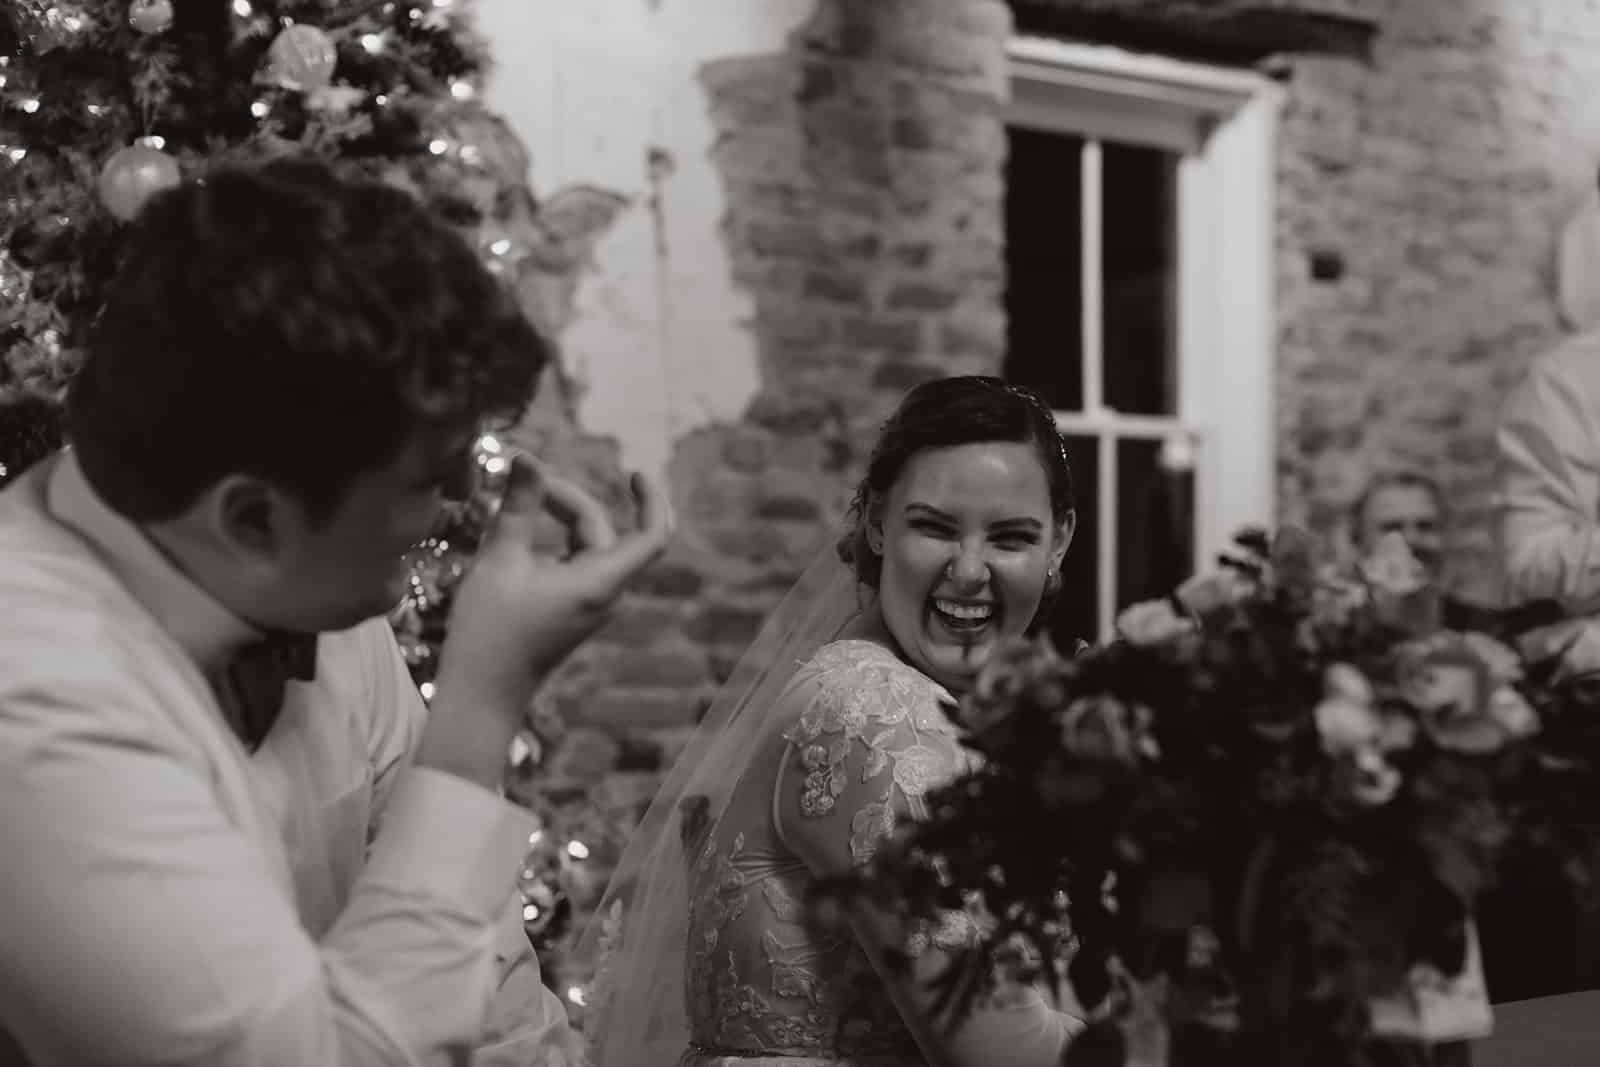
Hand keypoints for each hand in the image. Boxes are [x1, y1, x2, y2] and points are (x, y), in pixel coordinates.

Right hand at [435, 451, 673, 708]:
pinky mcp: (569, 612)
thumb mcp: (500, 560)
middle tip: (521, 479)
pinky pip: (571, 566)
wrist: (481, 696)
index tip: (633, 472)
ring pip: (585, 547)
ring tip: (511, 502)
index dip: (652, 499)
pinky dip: (550, 543)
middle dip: (566, 500)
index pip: (653, 536)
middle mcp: (604, 594)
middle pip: (602, 531)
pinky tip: (512, 535)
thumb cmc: (490, 631)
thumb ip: (517, 506)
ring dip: (556, 520)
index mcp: (600, 581)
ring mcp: (588, 605)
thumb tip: (525, 457)